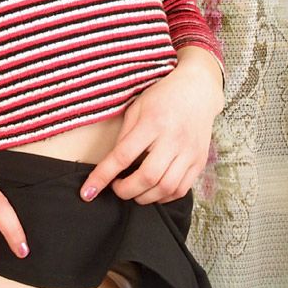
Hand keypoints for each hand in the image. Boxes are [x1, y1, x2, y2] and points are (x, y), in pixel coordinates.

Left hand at [79, 48, 223, 205]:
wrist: (197, 90)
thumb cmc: (162, 97)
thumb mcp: (136, 108)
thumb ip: (124, 136)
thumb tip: (112, 164)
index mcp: (152, 123)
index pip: (123, 156)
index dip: (103, 176)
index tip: (88, 192)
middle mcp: (173, 139)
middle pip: (147, 178)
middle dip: (125, 191)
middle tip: (116, 187)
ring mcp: (189, 152)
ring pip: (165, 188)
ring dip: (144, 197)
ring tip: (133, 190)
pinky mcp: (199, 162)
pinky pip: (181, 190)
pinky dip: (163, 197)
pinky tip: (152, 190)